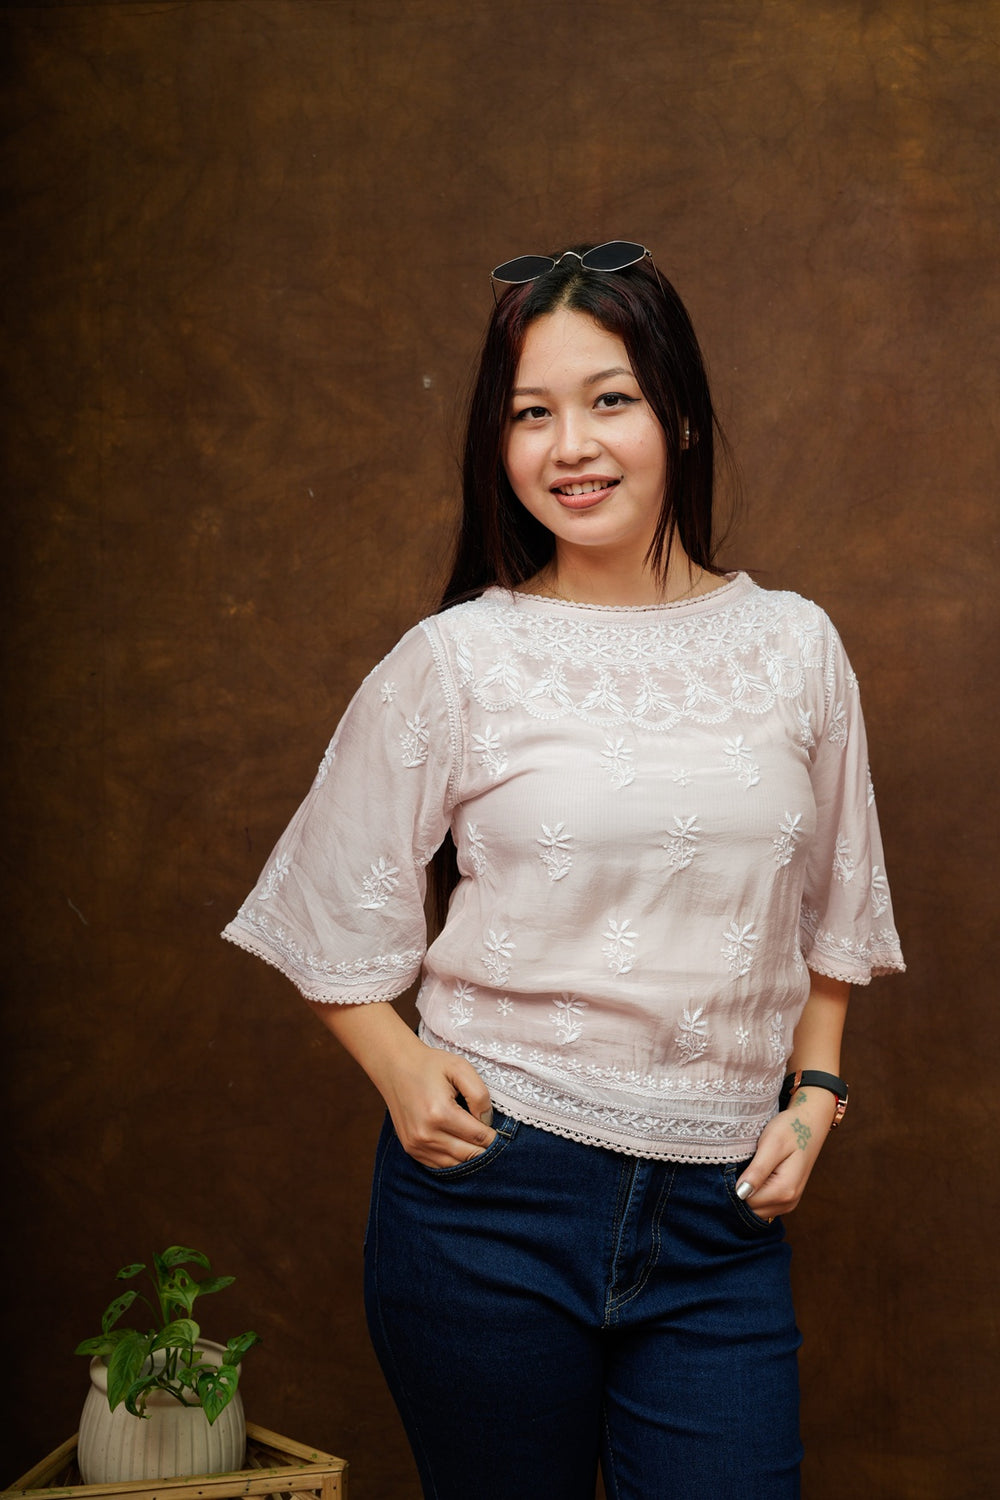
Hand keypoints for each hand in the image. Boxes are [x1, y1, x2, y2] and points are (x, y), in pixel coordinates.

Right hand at [310, 999, 495, 1168]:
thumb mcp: (460, 1068)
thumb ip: (479, 1095)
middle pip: (469, 1155)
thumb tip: (487, 1122)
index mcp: (440, 1113)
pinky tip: (461, 1146)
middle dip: (485, 1149)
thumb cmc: (430, 1065)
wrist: (395, 1066)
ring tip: (478, 1141)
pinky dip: (454, 1160)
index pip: (478, 1138)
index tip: (503, 1132)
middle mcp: (426, 1134)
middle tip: (494, 1138)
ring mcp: (416, 1144)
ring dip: (470, 1157)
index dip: (495, 1137)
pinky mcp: (411, 1149)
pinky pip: (440, 1166)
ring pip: (455, 1165)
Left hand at [735, 1086, 837, 1220]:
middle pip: (751, 1209)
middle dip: (740, 1192)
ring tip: (749, 1167)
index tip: (734, 1166)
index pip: (747, 1202)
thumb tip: (740, 1193)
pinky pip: (763, 1205)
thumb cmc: (790, 1130)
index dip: (735, 1186)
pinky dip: (755, 1194)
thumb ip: (757, 1171)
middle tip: (741, 1165)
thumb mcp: (771, 1144)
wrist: (809, 1125)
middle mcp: (788, 1202)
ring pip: (756, 1210)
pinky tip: (755, 1174)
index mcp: (785, 1190)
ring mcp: (789, 1203)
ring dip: (747, 1193)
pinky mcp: (786, 1199)